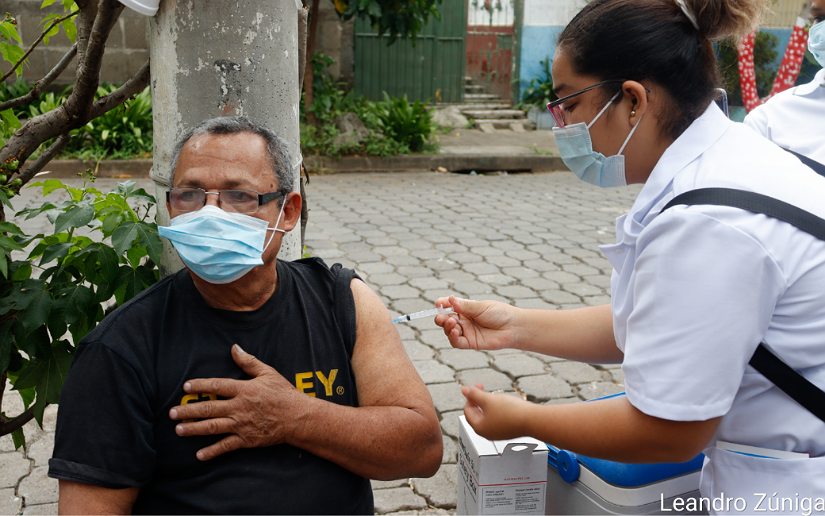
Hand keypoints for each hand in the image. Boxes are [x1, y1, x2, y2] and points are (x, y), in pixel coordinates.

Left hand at [169, 344, 308, 460]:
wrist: (297, 417)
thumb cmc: (283, 393)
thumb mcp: (267, 373)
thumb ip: (248, 361)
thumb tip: (234, 347)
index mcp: (243, 389)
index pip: (217, 386)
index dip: (200, 386)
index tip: (186, 386)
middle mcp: (239, 407)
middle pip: (209, 408)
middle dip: (188, 411)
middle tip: (172, 413)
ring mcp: (242, 424)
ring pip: (212, 427)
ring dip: (194, 429)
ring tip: (179, 430)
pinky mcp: (246, 439)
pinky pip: (226, 446)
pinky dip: (212, 451)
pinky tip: (199, 454)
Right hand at [433, 295, 515, 350]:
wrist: (513, 327)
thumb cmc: (500, 313)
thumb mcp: (480, 307)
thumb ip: (464, 306)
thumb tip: (449, 299)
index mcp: (466, 309)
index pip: (450, 307)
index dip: (442, 305)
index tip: (438, 303)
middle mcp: (464, 321)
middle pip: (446, 320)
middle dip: (441, 318)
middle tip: (441, 317)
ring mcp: (467, 332)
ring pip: (449, 331)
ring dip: (447, 327)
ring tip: (451, 323)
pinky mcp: (470, 343)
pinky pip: (457, 342)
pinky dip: (453, 337)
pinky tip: (455, 332)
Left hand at [462, 384, 530, 440]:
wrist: (533, 420)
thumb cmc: (510, 411)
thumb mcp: (488, 399)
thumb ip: (474, 394)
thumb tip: (463, 390)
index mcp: (479, 428)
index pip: (468, 410)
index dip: (470, 396)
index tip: (479, 385)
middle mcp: (487, 434)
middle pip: (477, 414)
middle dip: (479, 400)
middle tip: (484, 388)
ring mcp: (498, 434)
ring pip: (488, 416)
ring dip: (488, 404)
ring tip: (496, 396)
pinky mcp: (508, 432)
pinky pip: (498, 419)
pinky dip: (498, 410)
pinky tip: (506, 403)